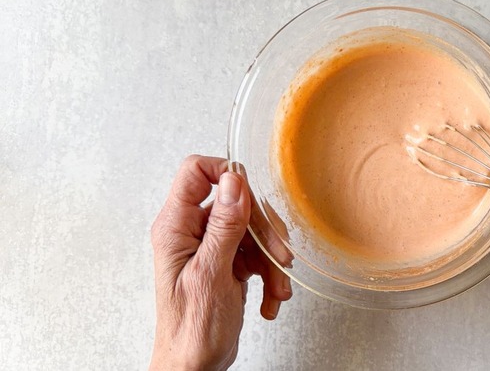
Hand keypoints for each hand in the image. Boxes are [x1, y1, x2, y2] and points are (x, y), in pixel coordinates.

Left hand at [150, 155, 292, 369]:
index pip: (195, 173)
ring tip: (277, 288)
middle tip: (279, 255)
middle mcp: (191, 232)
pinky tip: (269, 298)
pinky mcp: (226, 263)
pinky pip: (256, 253)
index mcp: (175, 227)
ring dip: (271, 260)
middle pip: (236, 204)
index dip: (225, 174)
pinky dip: (269, 275)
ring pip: (252, 231)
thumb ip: (223, 225)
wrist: (194, 366)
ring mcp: (210, 247)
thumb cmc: (191, 330)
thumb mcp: (211, 274)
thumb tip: (232, 182)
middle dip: (263, 231)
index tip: (251, 194)